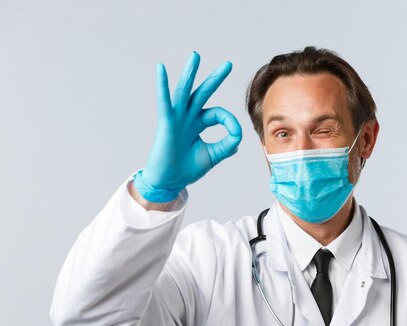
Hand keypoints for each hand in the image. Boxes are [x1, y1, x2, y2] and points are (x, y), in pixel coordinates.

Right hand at [134, 51, 241, 202]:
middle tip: (229, 64)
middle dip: (216, 78)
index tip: (235, 133)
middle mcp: (188, 117)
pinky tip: (161, 69)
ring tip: (196, 56)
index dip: (230, 122)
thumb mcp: (212, 156)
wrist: (169, 181)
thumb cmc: (186, 169)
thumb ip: (226, 145)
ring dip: (190, 73)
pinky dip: (162, 85)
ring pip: (185, 91)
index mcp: (199, 124)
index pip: (219, 114)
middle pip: (203, 93)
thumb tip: (238, 136)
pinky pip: (164, 101)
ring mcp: (177, 118)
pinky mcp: (166, 122)